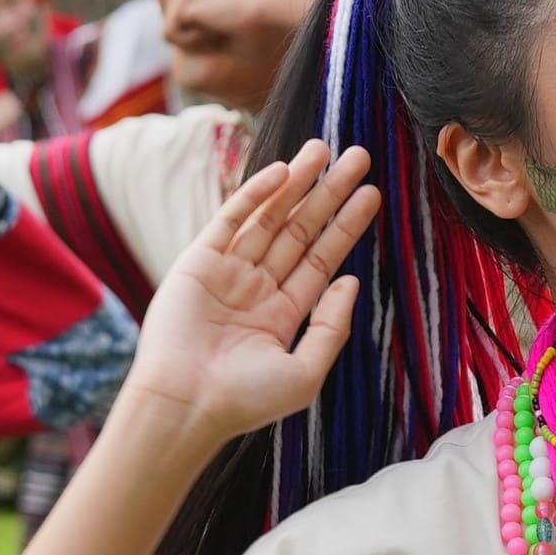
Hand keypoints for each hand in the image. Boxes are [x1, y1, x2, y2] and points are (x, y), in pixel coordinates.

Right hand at [131, 142, 377, 441]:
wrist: (185, 405)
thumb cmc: (244, 401)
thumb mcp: (305, 372)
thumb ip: (331, 326)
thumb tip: (350, 281)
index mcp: (281, 315)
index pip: (321, 259)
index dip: (346, 225)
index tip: (371, 194)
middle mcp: (256, 289)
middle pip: (300, 230)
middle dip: (328, 193)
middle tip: (358, 156)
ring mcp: (227, 273)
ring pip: (270, 217)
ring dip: (297, 183)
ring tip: (324, 149)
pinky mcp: (198, 262)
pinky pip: (231, 219)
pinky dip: (255, 194)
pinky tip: (283, 172)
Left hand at [162, 0, 312, 50]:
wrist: (274, 12)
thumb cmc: (263, 30)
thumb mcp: (226, 35)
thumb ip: (203, 37)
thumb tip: (179, 51)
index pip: (181, 27)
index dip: (201, 42)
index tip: (227, 34)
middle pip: (171, 29)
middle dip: (195, 42)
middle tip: (224, 33)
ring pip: (168, 32)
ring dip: (195, 43)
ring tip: (220, 31)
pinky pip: (169, 34)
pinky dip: (192, 42)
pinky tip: (215, 29)